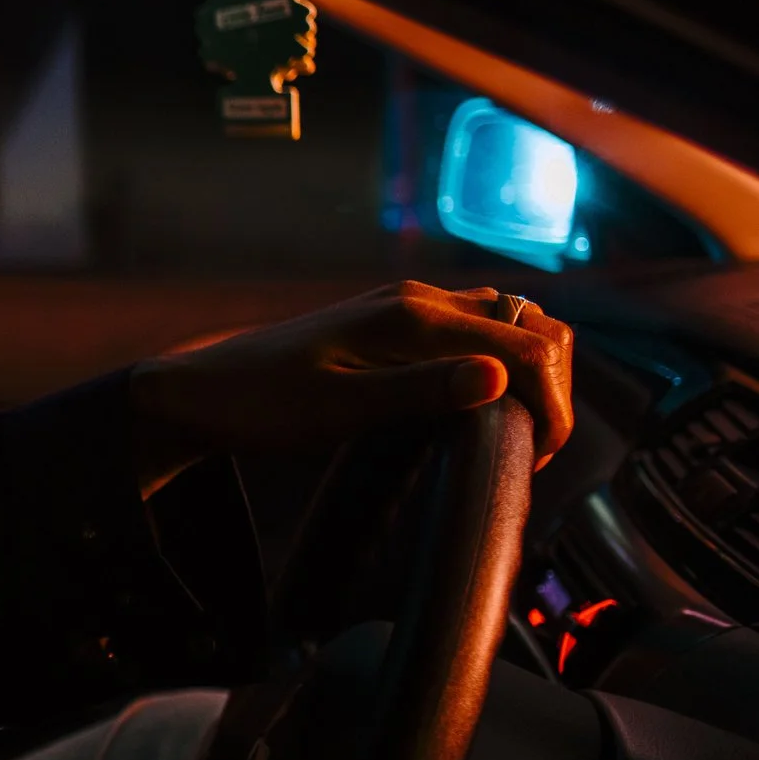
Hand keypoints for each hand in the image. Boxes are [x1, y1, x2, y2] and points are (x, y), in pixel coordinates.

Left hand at [126, 282, 573, 497]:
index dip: (554, 403)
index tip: (540, 458)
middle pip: (531, 323)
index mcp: (413, 315)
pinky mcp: (395, 327)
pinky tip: (485, 409)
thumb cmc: (263, 406)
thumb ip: (419, 391)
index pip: (527, 345)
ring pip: (507, 323)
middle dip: (554, 384)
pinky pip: (474, 332)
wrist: (204, 393)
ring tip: (518, 433)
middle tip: (536, 450)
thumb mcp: (339, 411)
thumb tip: (502, 379)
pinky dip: (501, 364)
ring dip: (532, 370)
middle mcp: (419, 300)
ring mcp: (407, 309)